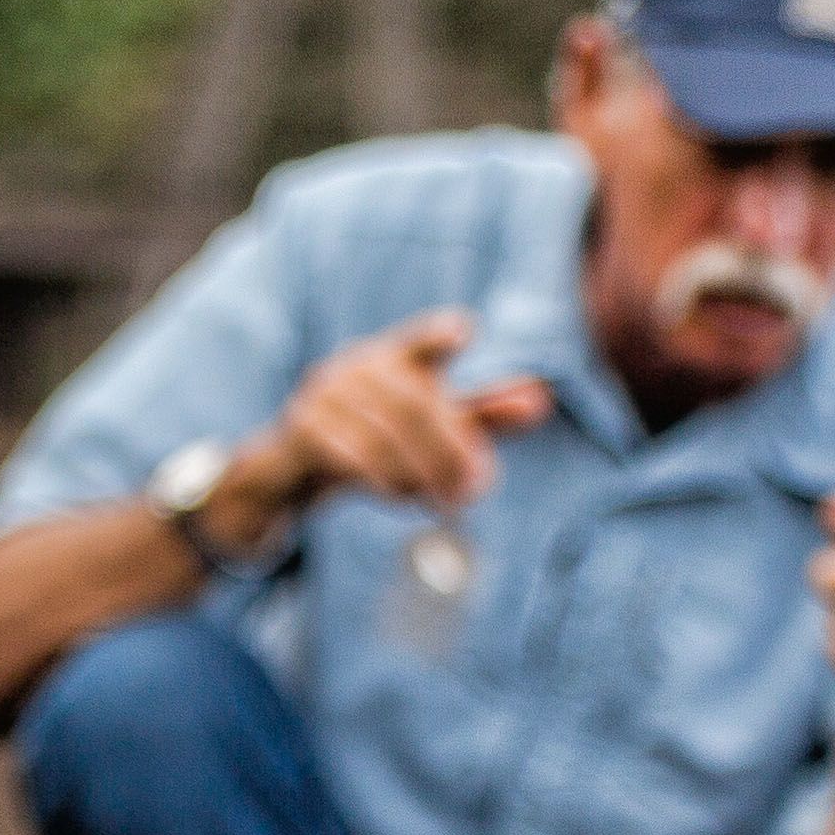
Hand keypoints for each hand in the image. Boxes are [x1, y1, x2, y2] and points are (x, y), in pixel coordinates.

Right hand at [256, 311, 553, 532]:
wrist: (293, 470)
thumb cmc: (374, 438)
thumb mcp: (427, 426)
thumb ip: (481, 415)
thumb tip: (541, 401)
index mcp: (391, 356)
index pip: (419, 341)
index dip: (436, 336)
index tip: (462, 332)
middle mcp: (356, 365)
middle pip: (416, 405)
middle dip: (451, 450)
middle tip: (474, 490)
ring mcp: (324, 394)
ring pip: (386, 436)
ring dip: (420, 475)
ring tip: (441, 503)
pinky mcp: (303, 429)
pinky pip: (351, 457)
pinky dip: (384, 482)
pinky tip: (401, 498)